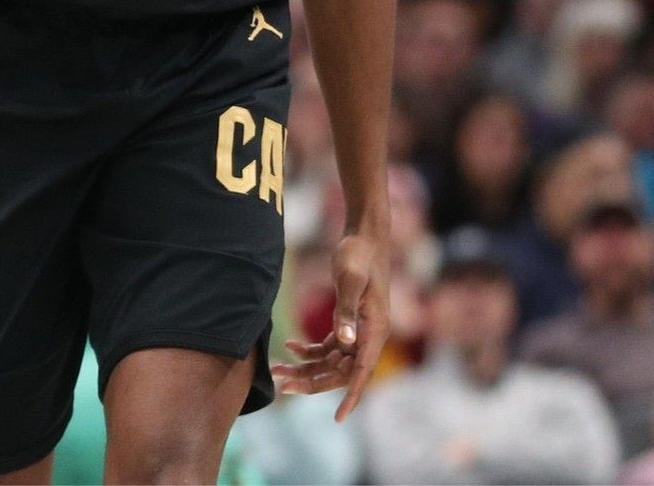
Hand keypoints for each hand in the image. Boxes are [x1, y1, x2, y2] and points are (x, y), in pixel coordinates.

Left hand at [272, 228, 388, 420]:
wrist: (365, 235)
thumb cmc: (359, 254)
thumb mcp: (350, 280)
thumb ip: (347, 310)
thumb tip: (345, 341)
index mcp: (375, 330)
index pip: (362, 372)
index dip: (351, 396)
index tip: (338, 418)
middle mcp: (369, 335)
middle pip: (341, 371)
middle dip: (313, 380)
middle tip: (283, 383)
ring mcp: (359, 330)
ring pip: (332, 361)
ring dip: (307, 367)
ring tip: (277, 369)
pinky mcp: (349, 321)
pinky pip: (330, 346)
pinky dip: (310, 350)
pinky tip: (289, 345)